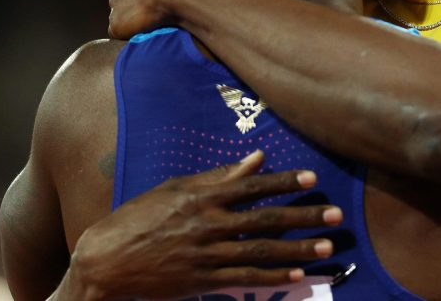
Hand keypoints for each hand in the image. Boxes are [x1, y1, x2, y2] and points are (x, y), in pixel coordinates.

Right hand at [56, 151, 342, 300]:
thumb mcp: (175, 188)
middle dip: (302, 217)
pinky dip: (273, 276)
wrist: (105, 262)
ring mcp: (206, 256)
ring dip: (297, 248)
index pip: (251, 186)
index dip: (283, 182)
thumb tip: (257, 158)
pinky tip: (298, 273)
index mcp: (200, 197)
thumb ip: (218, 175)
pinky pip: (245, 280)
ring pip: (260, 253)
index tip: (312, 179)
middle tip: (334, 214)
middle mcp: (207, 225)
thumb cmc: (139, 217)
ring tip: (327, 245)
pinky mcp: (202, 281)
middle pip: (264, 220)